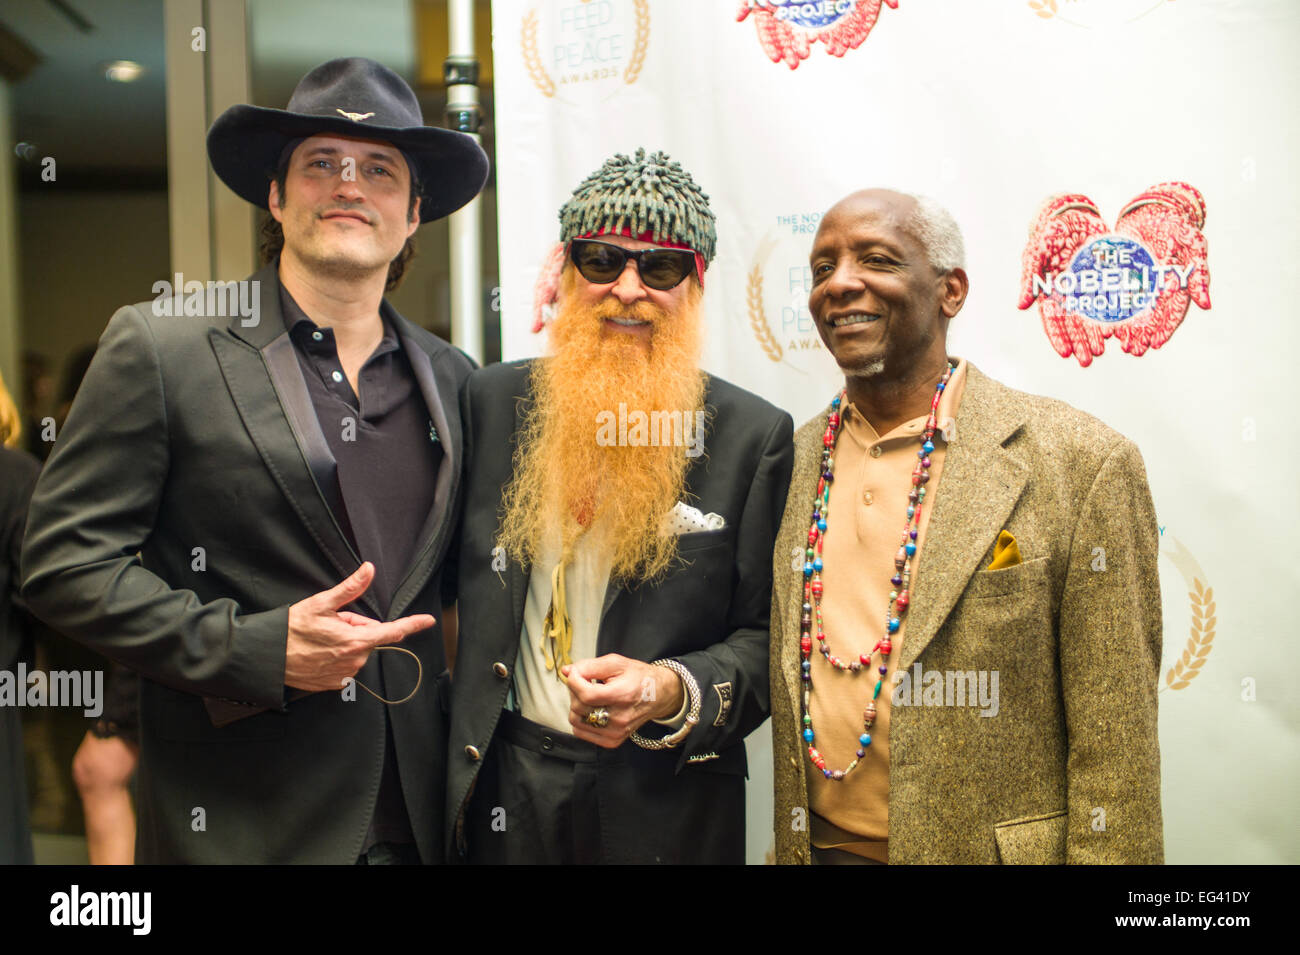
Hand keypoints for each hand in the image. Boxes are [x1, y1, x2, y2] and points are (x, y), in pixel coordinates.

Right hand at [284, 562, 434, 691]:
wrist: (268, 657)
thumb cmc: (292, 629)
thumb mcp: (321, 603)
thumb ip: (350, 588)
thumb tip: (369, 569)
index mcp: (355, 640)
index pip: (392, 631)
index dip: (412, 624)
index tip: (428, 620)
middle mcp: (354, 661)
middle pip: (368, 637)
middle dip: (355, 628)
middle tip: (331, 624)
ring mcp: (345, 675)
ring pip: (356, 651)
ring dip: (345, 642)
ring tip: (320, 639)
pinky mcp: (335, 684)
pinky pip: (345, 665)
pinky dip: (337, 656)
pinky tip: (319, 652)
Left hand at [563, 654, 684, 748]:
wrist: (658, 695)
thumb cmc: (638, 677)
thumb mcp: (616, 663)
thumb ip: (589, 666)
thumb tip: (567, 671)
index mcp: (623, 695)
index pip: (586, 695)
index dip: (574, 681)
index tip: (576, 673)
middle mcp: (620, 718)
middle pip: (578, 707)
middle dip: (575, 691)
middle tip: (586, 682)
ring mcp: (616, 732)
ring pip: (576, 721)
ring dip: (576, 706)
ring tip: (589, 696)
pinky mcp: (612, 741)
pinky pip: (581, 732)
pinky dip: (581, 719)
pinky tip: (592, 709)